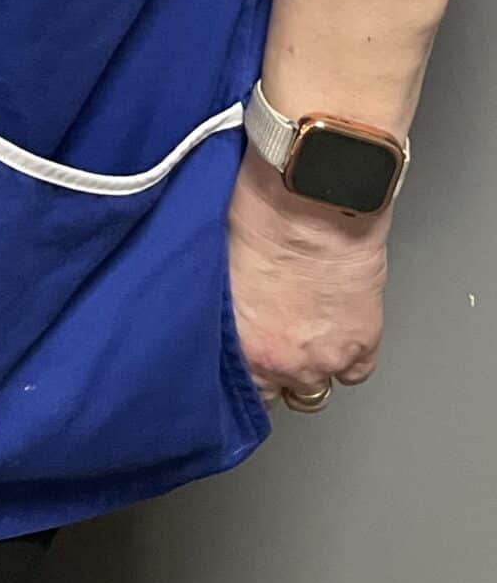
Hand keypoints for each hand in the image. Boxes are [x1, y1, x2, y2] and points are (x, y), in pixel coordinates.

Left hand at [226, 148, 388, 406]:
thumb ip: (220, 305)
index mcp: (240, 344)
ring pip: (316, 386)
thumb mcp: (218, 266)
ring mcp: (327, 356)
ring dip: (309, 363)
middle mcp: (283, 361)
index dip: (239, 370)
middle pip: (276, 389)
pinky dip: (348, 356)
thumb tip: (217, 312)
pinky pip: (356, 373)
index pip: (237, 388)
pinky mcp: (363, 341)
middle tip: (272, 336)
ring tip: (303, 330)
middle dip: (273, 368)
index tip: (239, 360)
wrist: (309, 193)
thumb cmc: (257, 211)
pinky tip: (335, 330)